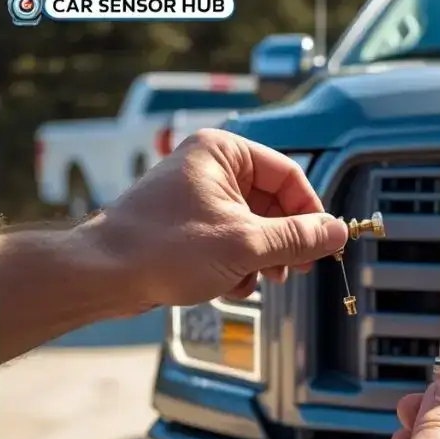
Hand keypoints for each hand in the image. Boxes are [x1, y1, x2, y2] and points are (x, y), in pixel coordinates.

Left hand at [86, 128, 347, 308]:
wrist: (101, 276)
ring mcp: (198, 196)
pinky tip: (226, 285)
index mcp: (224, 153)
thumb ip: (298, 237)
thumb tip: (338, 232)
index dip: (311, 212)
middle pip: (273, 203)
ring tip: (251, 280)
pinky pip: (231, 240)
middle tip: (294, 269)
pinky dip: (236, 265)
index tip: (325, 243)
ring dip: (260, 259)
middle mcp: (211, 167)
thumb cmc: (163, 249)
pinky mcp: (188, 225)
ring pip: (254, 227)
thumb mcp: (246, 244)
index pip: (290, 175)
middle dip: (282, 242)